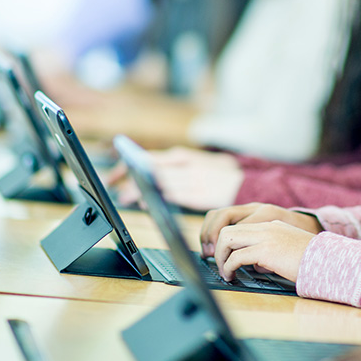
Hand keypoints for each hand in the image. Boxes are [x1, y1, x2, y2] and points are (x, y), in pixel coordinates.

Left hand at [106, 146, 241, 209]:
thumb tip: (148, 171)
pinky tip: (146, 204)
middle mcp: (184, 165)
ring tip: (125, 198)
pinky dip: (156, 199)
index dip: (127, 165)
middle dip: (129, 180)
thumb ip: (175, 166)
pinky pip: (171, 196)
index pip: (148, 158)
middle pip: (149, 170)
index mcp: (182, 156)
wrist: (245, 182)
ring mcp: (190, 179)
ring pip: (157, 183)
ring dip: (138, 191)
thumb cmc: (218, 174)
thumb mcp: (196, 162)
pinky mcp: (196, 194)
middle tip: (115, 188)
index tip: (115, 174)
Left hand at [213, 219, 315, 282]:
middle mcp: (266, 227)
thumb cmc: (310, 261)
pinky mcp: (266, 250)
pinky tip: (231, 276)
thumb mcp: (287, 250)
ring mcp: (266, 237)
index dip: (227, 243)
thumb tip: (255, 265)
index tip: (225, 258)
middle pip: (227, 229)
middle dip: (217, 248)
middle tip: (219, 265)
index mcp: (271, 225)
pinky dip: (228, 267)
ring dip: (220, 257)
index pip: (239, 226)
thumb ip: (269, 252)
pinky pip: (236, 257)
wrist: (327, 260)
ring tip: (224, 272)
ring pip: (227, 239)